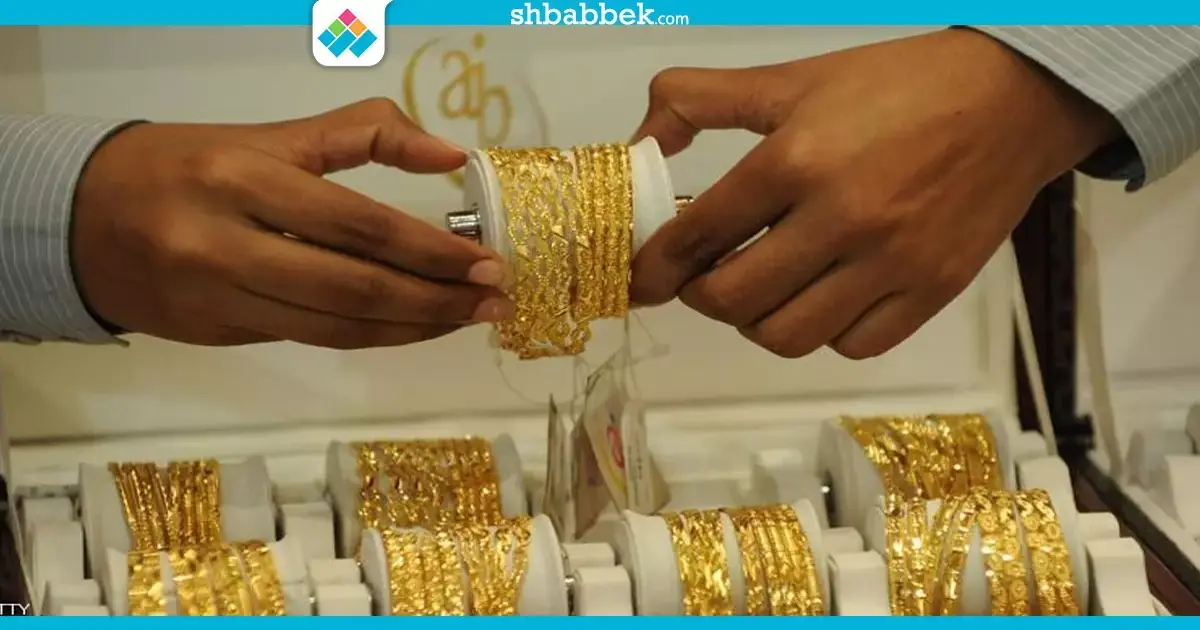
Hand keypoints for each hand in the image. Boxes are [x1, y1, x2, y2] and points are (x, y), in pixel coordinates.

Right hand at [73, 98, 512, 348]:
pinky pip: (312, 339)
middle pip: (354, 289)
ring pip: (336, 329)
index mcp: (244, 180)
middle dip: (434, 300)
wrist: (82, 220)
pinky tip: (411, 327)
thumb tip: (450, 155)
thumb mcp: (268, 134)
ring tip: (465, 319)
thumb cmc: (188, 164)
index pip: (358, 223)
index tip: (484, 260)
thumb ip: (360, 134)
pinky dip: (370, 337)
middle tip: (491, 299)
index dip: (429, 249)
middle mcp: (229, 245)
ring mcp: (222, 299)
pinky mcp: (221, 335)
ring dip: (412, 329)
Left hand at [630, 29, 1117, 358]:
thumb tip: (641, 140)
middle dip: (701, 294)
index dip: (655, 265)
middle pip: (734, 299)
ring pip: (788, 335)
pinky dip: (822, 333)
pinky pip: (852, 345)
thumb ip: (703, 101)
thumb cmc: (897, 87)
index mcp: (797, 159)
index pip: (699, 234)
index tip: (641, 277)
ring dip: (756, 321)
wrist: (1013, 99)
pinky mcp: (930, 293)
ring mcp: (890, 264)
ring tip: (758, 290)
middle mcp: (841, 220)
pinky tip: (819, 298)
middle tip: (702, 276)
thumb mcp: (793, 79)